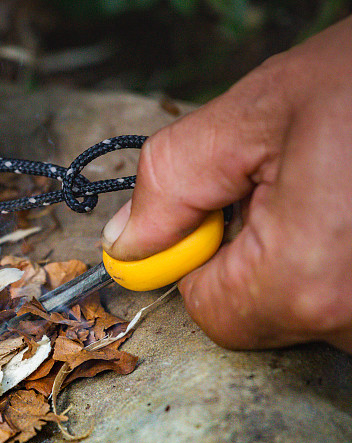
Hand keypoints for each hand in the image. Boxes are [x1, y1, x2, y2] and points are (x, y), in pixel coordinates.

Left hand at [101, 16, 351, 351]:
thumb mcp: (256, 114)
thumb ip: (173, 184)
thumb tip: (127, 245)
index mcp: (306, 279)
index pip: (210, 310)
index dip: (203, 256)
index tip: (226, 206)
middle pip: (265, 314)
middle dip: (262, 251)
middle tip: (302, 182)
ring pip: (313, 306)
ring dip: (312, 254)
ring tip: (342, 188)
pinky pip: (348, 298)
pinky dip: (343, 258)